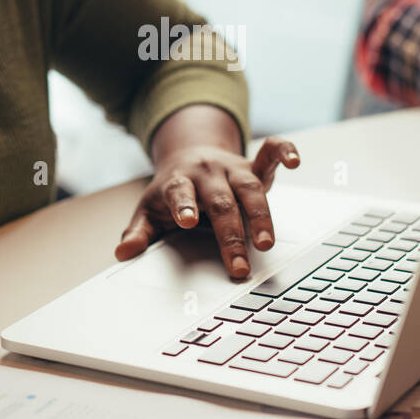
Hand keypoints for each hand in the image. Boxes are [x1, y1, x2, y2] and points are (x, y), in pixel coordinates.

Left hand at [115, 137, 301, 278]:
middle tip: (237, 266)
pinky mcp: (252, 164)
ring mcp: (232, 168)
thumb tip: (124, 253)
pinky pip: (270, 153)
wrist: (188, 156)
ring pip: (249, 188)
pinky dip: (284, 152)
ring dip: (260, 215)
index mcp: (179, 182)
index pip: (181, 193)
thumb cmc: (170, 193)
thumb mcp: (149, 211)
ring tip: (266, 242)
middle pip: (220, 202)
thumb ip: (139, 233)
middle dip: (230, 234)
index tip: (188, 222)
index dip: (184, 205)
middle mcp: (207, 173)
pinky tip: (295, 160)